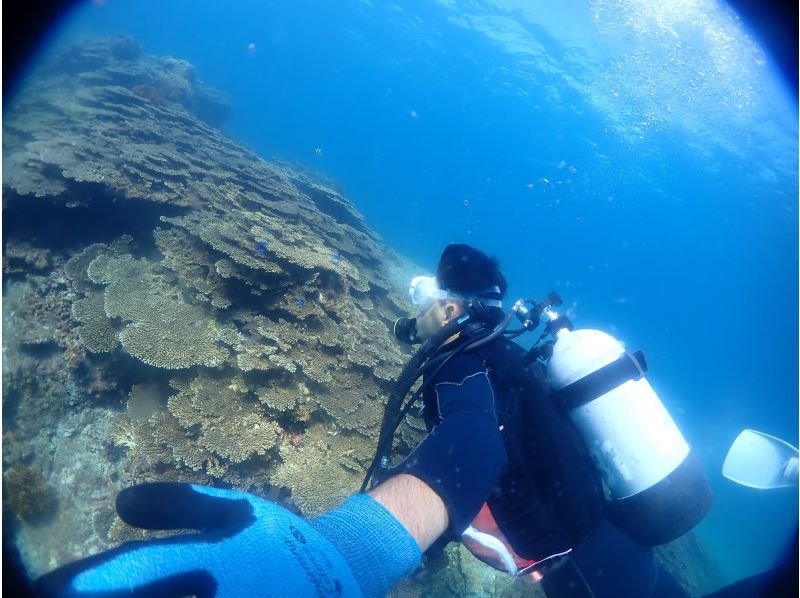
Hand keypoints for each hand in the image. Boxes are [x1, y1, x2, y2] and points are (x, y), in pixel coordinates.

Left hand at [36, 482, 362, 596]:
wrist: (333, 577)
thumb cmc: (276, 539)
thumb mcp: (232, 510)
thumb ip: (177, 505)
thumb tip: (119, 501)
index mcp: (201, 563)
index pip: (124, 577)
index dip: (83, 583)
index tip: (48, 584)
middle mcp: (204, 597)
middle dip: (99, 596)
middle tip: (64, 592)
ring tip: (100, 596)